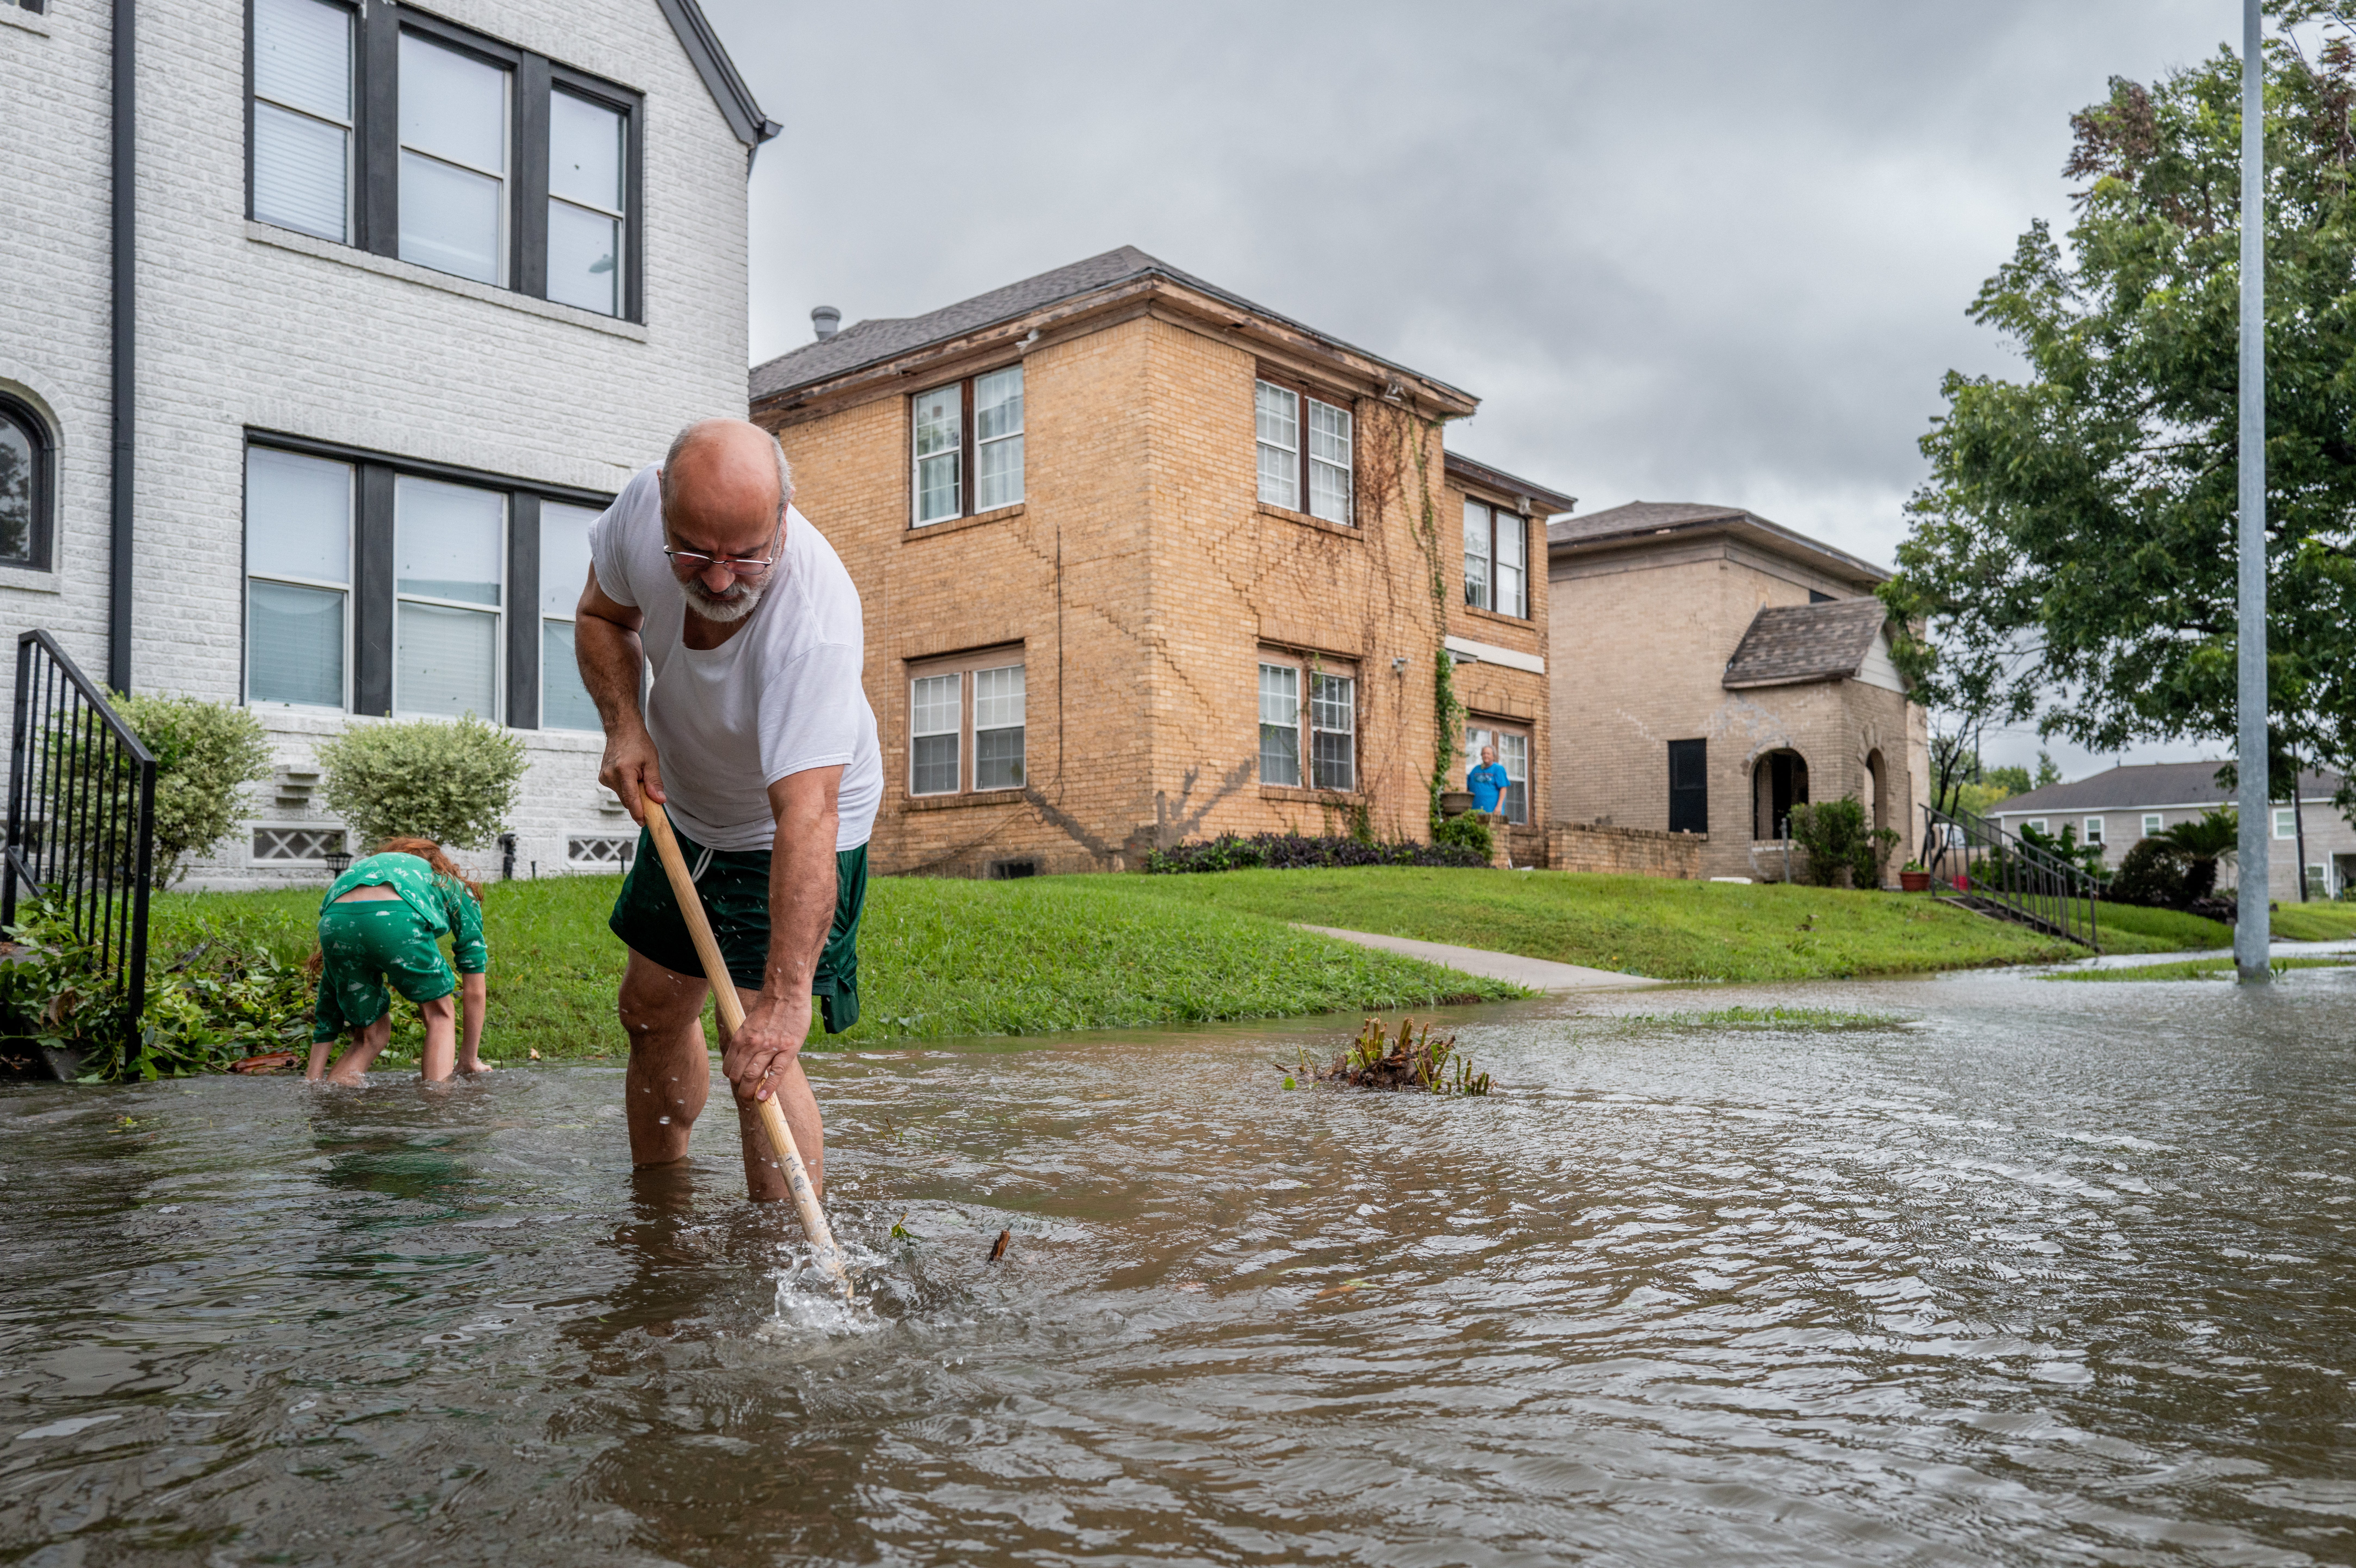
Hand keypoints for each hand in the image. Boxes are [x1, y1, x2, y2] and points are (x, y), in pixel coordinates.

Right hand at [599, 724, 665, 823]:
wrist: (621, 730)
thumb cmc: (638, 743)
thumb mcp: (652, 761)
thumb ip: (654, 782)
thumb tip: (659, 801)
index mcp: (624, 771)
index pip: (631, 799)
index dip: (638, 813)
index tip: (644, 822)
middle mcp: (610, 775)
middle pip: (627, 800)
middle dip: (639, 801)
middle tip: (650, 795)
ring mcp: (604, 776)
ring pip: (622, 795)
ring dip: (632, 793)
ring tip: (638, 775)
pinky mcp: (603, 777)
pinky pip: (618, 789)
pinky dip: (626, 787)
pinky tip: (629, 774)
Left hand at [722, 991, 811, 1105]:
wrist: (786, 991)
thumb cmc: (770, 1006)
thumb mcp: (750, 1023)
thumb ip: (747, 1040)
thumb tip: (747, 1056)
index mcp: (741, 1038)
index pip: (729, 1067)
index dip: (733, 1078)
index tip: (739, 1082)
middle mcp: (751, 1044)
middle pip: (739, 1075)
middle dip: (741, 1089)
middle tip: (746, 1095)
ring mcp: (769, 1047)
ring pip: (753, 1076)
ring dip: (751, 1091)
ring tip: (754, 1098)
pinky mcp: (787, 1048)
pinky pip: (776, 1073)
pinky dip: (769, 1087)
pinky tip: (765, 1097)